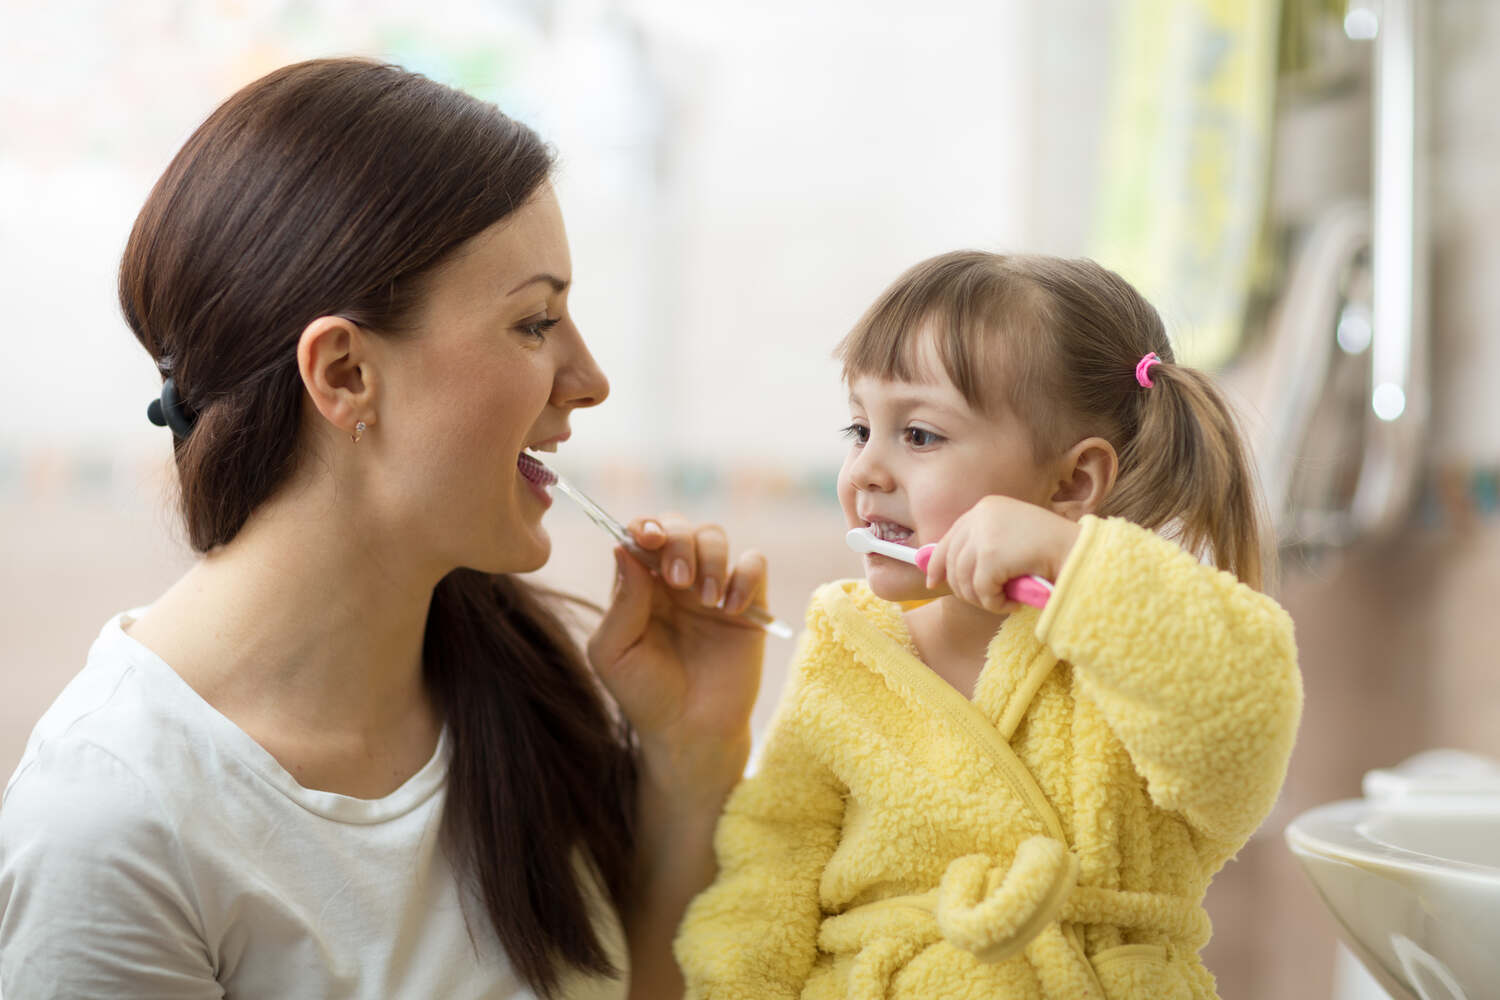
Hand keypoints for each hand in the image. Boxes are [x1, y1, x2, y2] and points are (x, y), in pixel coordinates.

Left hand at [587, 514, 766, 804]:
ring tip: (708, 602)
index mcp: (639, 584)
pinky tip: (731, 611)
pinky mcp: (748, 605)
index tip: (648, 539)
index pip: (642, 534)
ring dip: (712, 559)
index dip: (645, 526)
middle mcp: (675, 579)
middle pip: (680, 525)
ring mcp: (713, 589)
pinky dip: (745, 577)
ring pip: (716, 537)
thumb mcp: (614, 652)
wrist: (689, 732)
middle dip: (680, 541)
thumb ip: (621, 601)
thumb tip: (623, 548)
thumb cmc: (644, 693)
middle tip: (678, 579)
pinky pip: (754, 563)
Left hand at [923, 496, 1080, 613]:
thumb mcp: (1012, 538)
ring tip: (1004, 600)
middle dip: (964, 588)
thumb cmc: (1052, 550)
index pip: (950, 537)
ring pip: (964, 580)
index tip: (934, 581)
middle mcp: (981, 515)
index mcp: (987, 507)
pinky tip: (1011, 602)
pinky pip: (981, 592)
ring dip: (982, 599)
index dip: (938, 562)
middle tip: (986, 600)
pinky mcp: (991, 556)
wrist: (1080, 552)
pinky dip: (994, 604)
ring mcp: (984, 534)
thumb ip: (983, 545)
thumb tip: (941, 570)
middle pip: (953, 562)